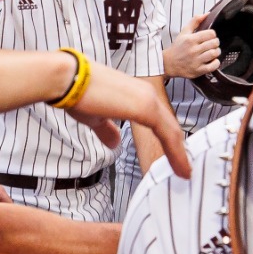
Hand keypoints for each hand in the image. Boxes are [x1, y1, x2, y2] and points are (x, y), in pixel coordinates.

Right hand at [68, 63, 189, 178]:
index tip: (174, 159)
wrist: (67, 79)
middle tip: (185, 170)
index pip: (160, 122)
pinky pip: (168, 134)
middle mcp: (147, 94)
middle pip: (170, 126)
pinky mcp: (146, 107)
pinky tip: (181, 168)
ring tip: (185, 174)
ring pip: (173, 132)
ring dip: (180, 155)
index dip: (168, 141)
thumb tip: (115, 143)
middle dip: (179, 150)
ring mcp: (148, 99)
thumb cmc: (77, 94)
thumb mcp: (96, 117)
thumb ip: (107, 129)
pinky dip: (177, 153)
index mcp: (137, 95)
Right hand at [162, 14, 220, 80]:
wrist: (168, 64)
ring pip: (214, 54)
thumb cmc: (178, 47)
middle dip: (215, 42)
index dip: (212, 34)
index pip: (211, 34)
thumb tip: (207, 14)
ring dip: (217, 52)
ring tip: (213, 51)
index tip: (210, 37)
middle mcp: (193, 50)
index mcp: (190, 40)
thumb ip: (195, 21)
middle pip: (214, 43)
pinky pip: (213, 66)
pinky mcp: (198, 71)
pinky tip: (213, 60)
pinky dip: (216, 62)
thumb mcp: (184, 32)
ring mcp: (196, 61)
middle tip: (213, 44)